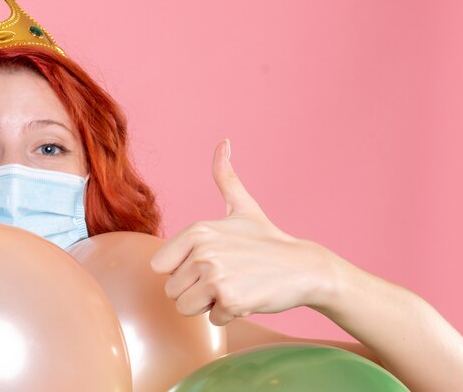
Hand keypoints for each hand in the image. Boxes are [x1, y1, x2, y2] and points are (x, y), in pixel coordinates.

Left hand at [151, 139, 337, 324]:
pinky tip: (247, 297)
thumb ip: (225, 176)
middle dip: (195, 290)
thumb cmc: (266, 239)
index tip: (207, 263)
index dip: (181, 270)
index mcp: (197, 230)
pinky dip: (228, 315)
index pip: (160, 267)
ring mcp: (216, 276)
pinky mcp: (230, 300)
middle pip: (172, 290)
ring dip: (208, 304)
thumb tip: (223, 142)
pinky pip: (211, 319)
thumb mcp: (243, 206)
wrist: (303, 267)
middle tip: (225, 276)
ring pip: (185, 307)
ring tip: (233, 286)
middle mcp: (202, 251)